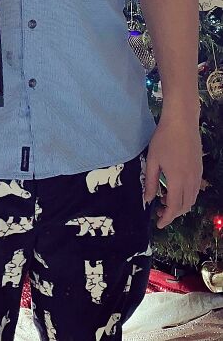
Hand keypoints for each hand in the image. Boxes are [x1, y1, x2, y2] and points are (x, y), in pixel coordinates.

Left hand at [144, 112, 201, 228]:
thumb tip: (147, 199)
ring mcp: (197, 175)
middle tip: (159, 212)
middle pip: (185, 206)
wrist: (182, 122)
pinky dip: (185, 196)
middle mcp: (191, 180)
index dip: (166, 218)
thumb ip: (150, 181)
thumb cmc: (163, 139)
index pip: (174, 207)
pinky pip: (195, 190)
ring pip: (192, 199)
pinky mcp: (199, 169)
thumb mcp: (152, 160)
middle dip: (172, 213)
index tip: (158, 224)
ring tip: (164, 200)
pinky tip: (174, 189)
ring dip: (180, 205)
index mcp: (177, 180)